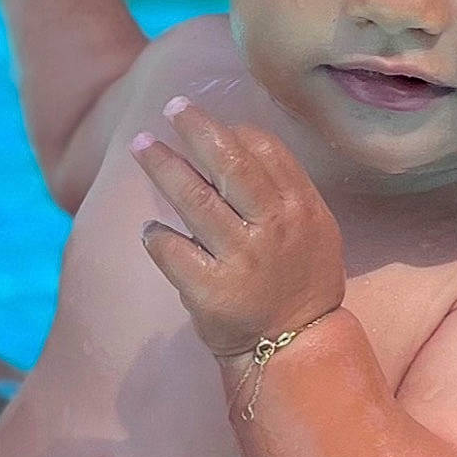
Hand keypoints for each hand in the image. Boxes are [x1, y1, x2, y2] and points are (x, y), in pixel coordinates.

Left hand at [130, 97, 345, 361]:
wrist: (297, 349)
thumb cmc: (301, 281)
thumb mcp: (315, 229)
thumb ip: (284, 189)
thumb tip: (239, 139)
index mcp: (300, 208)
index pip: (264, 150)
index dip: (232, 130)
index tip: (208, 122)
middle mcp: (273, 228)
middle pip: (229, 163)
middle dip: (197, 129)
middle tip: (171, 107)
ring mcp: (241, 259)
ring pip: (194, 199)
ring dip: (163, 166)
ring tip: (142, 145)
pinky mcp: (210, 291)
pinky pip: (172, 250)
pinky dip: (156, 234)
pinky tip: (149, 229)